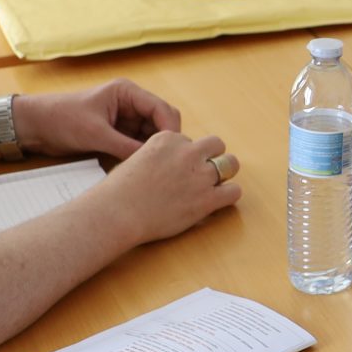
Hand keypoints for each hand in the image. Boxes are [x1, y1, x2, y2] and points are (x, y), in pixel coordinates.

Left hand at [14, 80, 183, 159]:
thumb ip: (125, 147)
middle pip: (161, 122)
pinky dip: (140, 156)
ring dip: (152, 150)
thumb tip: (152, 161)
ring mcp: (125, 119)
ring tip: (152, 168)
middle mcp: (131, 104)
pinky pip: (138, 145)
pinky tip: (140, 168)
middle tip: (164, 163)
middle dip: (164, 141)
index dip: (170, 130)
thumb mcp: (95, 134)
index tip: (172, 151)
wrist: (35, 126)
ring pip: (151, 136)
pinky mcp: (118, 134)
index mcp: (127, 92)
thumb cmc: (61, 118)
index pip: (162, 109)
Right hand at [96, 130, 240, 247]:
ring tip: (216, 185)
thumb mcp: (136, 158)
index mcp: (168, 138)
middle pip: (215, 145)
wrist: (118, 213)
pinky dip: (229, 194)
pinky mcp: (206, 199)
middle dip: (211, 157)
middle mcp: (187, 152)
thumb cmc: (119, 191)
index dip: (187, 156)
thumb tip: (169, 166)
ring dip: (225, 173)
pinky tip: (219, 200)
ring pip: (230, 164)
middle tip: (203, 173)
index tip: (178, 170)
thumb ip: (158, 156)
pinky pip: (234, 191)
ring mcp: (199, 175)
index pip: (190, 141)